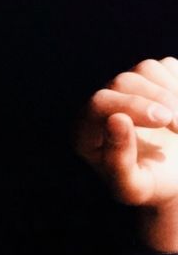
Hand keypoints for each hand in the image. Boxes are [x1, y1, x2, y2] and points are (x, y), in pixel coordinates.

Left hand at [77, 58, 177, 249]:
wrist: (176, 177)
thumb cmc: (150, 186)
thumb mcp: (133, 188)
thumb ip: (118, 162)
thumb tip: (116, 119)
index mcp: (85, 133)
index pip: (97, 105)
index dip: (131, 106)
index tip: (163, 121)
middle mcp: (101, 107)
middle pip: (123, 82)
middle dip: (157, 101)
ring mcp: (126, 88)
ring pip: (146, 70)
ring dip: (173, 96)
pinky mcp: (151, 76)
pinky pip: (167, 66)